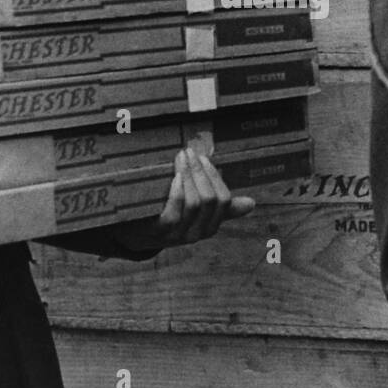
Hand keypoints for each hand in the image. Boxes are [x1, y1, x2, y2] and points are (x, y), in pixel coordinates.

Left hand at [110, 148, 256, 251]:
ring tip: (180, 160)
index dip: (214, 176)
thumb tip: (252, 204)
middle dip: (200, 171)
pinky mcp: (159, 232)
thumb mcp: (195, 212)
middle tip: (188, 152)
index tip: (202, 157)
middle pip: (210, 199)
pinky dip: (176, 192)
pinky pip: (173, 213)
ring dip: (188, 176)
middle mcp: (197, 233)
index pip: (223, 200)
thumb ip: (221, 206)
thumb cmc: (169, 217)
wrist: (135, 235)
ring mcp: (178, 235)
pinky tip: (174, 178)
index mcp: (210, 226)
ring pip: (194, 203)